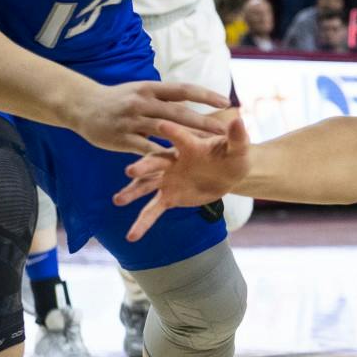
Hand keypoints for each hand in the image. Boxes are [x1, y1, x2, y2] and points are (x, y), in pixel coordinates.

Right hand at [68, 80, 230, 155]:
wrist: (82, 106)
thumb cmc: (118, 100)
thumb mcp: (140, 91)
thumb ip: (163, 98)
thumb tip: (191, 99)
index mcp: (150, 88)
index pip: (183, 89)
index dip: (205, 95)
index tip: (226, 102)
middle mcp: (142, 102)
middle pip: (178, 112)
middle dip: (203, 121)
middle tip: (225, 130)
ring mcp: (131, 120)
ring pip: (164, 130)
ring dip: (187, 139)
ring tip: (207, 149)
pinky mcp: (121, 137)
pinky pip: (144, 149)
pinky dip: (160, 156)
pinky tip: (177, 164)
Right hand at [114, 114, 251, 240]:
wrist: (227, 174)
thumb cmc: (231, 156)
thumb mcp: (237, 149)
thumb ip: (237, 137)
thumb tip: (239, 120)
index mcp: (189, 145)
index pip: (180, 137)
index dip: (173, 131)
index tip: (160, 125)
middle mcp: (172, 161)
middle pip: (154, 162)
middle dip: (143, 166)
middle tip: (130, 170)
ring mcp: (167, 180)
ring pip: (146, 185)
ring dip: (132, 192)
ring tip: (118, 201)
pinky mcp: (168, 197)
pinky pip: (153, 210)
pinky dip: (142, 223)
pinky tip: (131, 236)